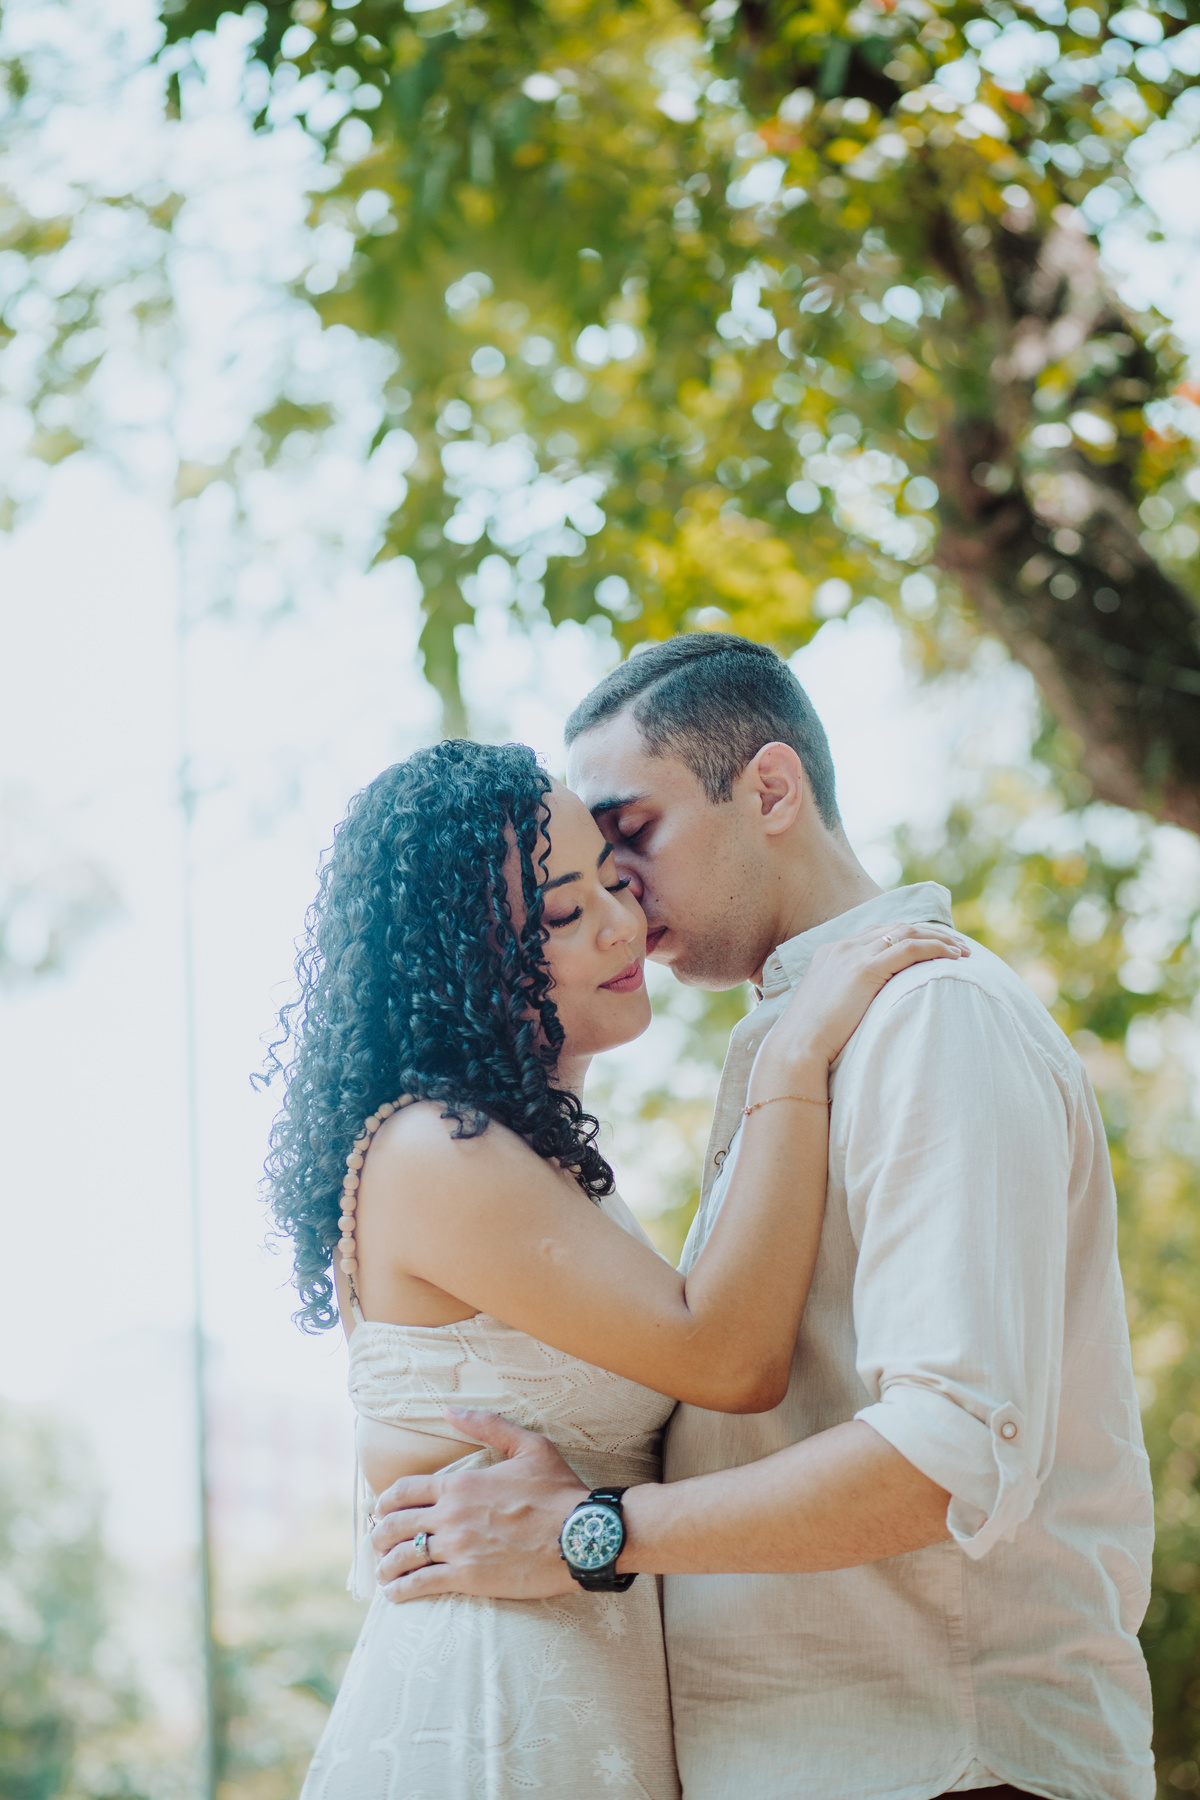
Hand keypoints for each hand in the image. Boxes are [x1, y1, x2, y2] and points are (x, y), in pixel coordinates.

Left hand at [370, 1408, 587, 1602]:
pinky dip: (401, 1591)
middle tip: (376, 1542)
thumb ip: (486, 1425)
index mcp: (460, 1484)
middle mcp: (451, 1515)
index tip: (379, 1510)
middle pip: (395, 1525)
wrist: (581, 1535)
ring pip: (403, 1557)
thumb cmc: (558, 1491)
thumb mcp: (528, 1446)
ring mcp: (458, 1548)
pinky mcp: (469, 1578)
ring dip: (385, 1565)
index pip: (404, 1490)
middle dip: (378, 1534)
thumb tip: (450, 1410)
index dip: (385, 1502)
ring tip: (383, 1572)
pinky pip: (422, 1584)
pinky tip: (395, 1595)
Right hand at [755, 919, 969, 1078]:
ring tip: (962, 951)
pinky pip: (910, 948)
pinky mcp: (864, 969)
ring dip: (939, 939)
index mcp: (830, 952)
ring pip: (907, 932)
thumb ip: (846, 996)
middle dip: (929, 932)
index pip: (878, 932)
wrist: (796, 1048)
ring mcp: (852, 955)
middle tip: (956, 944)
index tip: (931, 946)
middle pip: (895, 926)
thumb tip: (865, 1009)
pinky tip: (954, 957)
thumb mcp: (828, 1009)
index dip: (909, 936)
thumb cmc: (811, 1040)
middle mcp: (842, 947)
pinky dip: (935, 948)